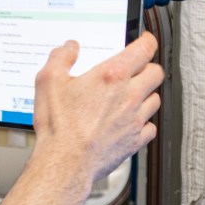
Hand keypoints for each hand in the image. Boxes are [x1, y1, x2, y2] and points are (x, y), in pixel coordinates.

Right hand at [30, 32, 162, 182]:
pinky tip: (130, 122)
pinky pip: (150, 126)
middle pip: (156, 73)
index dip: (147, 41)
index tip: (145, 41)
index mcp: (112, 75)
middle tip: (138, 69)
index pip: (145, 49)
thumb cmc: (59, 126)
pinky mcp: (136, 140)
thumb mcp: (48, 81)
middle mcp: (129, 95)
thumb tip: (69, 48)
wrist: (65, 163)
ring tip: (132, 96)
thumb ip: (61, 57)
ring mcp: (135, 119)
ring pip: (155, 99)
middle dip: (148, 67)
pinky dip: (144, 122)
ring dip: (146, 94)